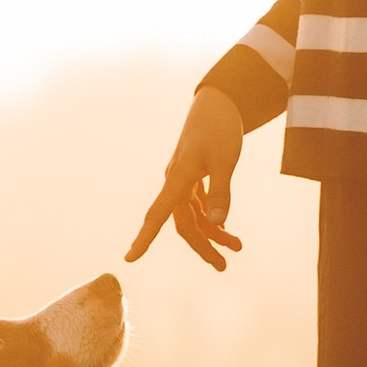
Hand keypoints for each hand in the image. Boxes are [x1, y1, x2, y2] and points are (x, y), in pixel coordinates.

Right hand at [127, 87, 245, 271]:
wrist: (219, 100)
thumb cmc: (220, 127)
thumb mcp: (226, 160)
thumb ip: (221, 191)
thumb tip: (219, 222)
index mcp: (178, 178)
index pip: (157, 215)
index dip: (144, 238)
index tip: (130, 258)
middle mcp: (177, 181)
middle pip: (183, 224)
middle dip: (202, 246)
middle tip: (223, 267)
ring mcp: (185, 179)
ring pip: (194, 216)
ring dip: (214, 232)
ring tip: (237, 247)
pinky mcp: (195, 175)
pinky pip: (201, 204)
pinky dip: (213, 216)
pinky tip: (226, 227)